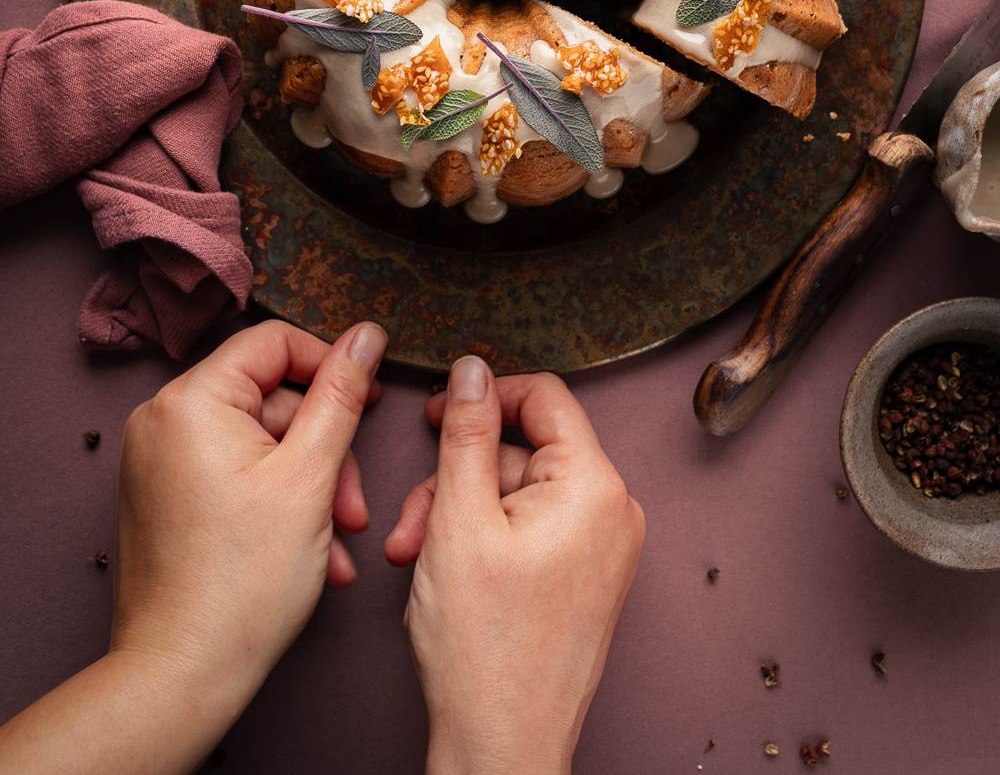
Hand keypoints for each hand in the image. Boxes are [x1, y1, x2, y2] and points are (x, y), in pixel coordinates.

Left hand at [113, 319, 385, 701]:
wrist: (180, 676)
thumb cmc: (242, 582)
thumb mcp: (311, 477)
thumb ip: (341, 396)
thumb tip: (366, 336)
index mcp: (190, 400)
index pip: (275, 342)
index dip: (330, 367)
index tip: (368, 402)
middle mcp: (162, 420)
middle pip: (272, 399)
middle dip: (324, 452)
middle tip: (353, 508)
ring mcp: (158, 461)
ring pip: (260, 443)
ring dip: (309, 486)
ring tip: (336, 541)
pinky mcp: (163, 496)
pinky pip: (234, 474)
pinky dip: (276, 503)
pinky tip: (310, 552)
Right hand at [385, 358, 644, 774]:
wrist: (501, 747)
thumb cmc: (484, 650)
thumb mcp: (458, 520)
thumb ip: (465, 433)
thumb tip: (472, 370)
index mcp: (595, 487)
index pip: (545, 397)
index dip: (483, 395)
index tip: (436, 412)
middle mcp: (612, 512)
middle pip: (521, 451)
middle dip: (455, 479)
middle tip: (412, 518)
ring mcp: (601, 548)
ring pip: (515, 493)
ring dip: (457, 515)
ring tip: (416, 557)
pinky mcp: (584, 577)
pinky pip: (529, 529)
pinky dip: (482, 540)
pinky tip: (444, 573)